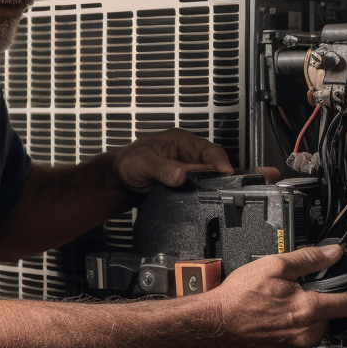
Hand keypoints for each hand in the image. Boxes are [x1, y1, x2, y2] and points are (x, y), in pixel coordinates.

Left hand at [110, 129, 233, 192]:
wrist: (120, 182)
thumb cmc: (128, 164)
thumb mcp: (142, 163)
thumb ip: (161, 168)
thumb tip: (180, 175)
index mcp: (181, 142)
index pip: (209, 150)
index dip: (221, 162)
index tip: (226, 174)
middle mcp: (188, 156)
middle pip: (213, 168)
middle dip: (218, 179)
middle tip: (219, 192)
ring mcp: (188, 172)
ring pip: (208, 182)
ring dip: (209, 190)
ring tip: (210, 200)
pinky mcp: (185, 186)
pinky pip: (198, 193)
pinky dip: (200, 199)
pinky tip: (199, 205)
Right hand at [207, 245, 346, 347]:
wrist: (215, 324)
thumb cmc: (239, 297)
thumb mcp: (274, 265)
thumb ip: (309, 258)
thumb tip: (333, 253)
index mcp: (308, 310)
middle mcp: (306, 333)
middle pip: (335, 315)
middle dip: (324, 300)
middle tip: (304, 289)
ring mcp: (296, 347)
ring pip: (318, 327)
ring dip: (309, 315)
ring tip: (285, 303)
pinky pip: (302, 338)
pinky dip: (296, 327)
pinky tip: (277, 317)